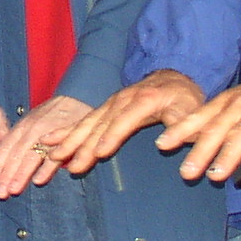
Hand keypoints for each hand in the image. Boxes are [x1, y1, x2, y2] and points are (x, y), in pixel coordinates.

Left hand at [0, 95, 92, 196]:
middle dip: (6, 174)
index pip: (5, 148)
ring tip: (13, 190)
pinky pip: (55, 154)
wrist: (78, 96)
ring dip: (21, 173)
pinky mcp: (67, 137)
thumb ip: (20, 140)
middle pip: (15, 154)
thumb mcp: (32, 122)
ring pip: (31, 155)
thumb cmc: (52, 115)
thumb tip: (2, 163)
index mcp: (23, 126)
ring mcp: (49, 132)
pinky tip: (38, 181)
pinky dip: (46, 167)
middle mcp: (33, 129)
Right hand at [52, 70, 204, 173]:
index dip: (111, 136)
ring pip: (88, 122)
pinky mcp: (106, 108)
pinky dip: (66, 131)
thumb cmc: (186, 100)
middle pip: (100, 123)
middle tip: (67, 162)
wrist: (177, 78)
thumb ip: (182, 128)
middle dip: (82, 143)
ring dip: (69, 140)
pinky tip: (48, 141)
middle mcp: (124, 99)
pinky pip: (84, 121)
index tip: (98, 153)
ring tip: (52, 155)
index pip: (125, 120)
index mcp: (146, 99)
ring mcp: (112, 102)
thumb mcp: (192, 112)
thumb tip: (164, 144)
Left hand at [160, 73, 240, 182]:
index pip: (198, 118)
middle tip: (186, 172)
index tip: (162, 144)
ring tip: (216, 175)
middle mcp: (238, 107)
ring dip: (227, 156)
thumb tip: (193, 140)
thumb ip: (216, 119)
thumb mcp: (235, 101)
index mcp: (225, 103)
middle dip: (199, 152)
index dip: (180, 131)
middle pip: (215, 131)